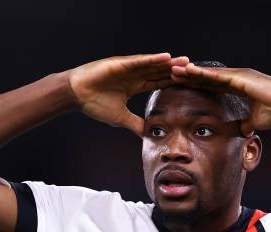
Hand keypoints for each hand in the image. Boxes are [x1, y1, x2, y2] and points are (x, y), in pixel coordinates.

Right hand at [68, 53, 188, 135]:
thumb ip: (136, 124)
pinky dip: (153, 59)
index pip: (158, 83)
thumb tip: (148, 135)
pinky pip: (140, 61)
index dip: (172, 83)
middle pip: (159, 72)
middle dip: (176, 72)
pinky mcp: (121, 63)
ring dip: (169, 63)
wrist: (76, 95)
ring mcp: (128, 67)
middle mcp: (134, 75)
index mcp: (134, 85)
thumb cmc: (94, 103)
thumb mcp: (120, 118)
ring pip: (153, 65)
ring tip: (186, 61)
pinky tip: (167, 58)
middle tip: (195, 70)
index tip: (188, 84)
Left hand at [170, 63, 270, 134]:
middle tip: (172, 74)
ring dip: (191, 72)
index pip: (212, 85)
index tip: (183, 85)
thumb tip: (243, 131)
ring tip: (174, 70)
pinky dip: (202, 73)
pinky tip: (188, 71)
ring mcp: (238, 75)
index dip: (197, 84)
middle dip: (190, 76)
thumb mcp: (256, 121)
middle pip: (207, 77)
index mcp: (238, 87)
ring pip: (209, 73)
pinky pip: (216, 75)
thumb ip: (247, 124)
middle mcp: (236, 78)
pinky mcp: (239, 77)